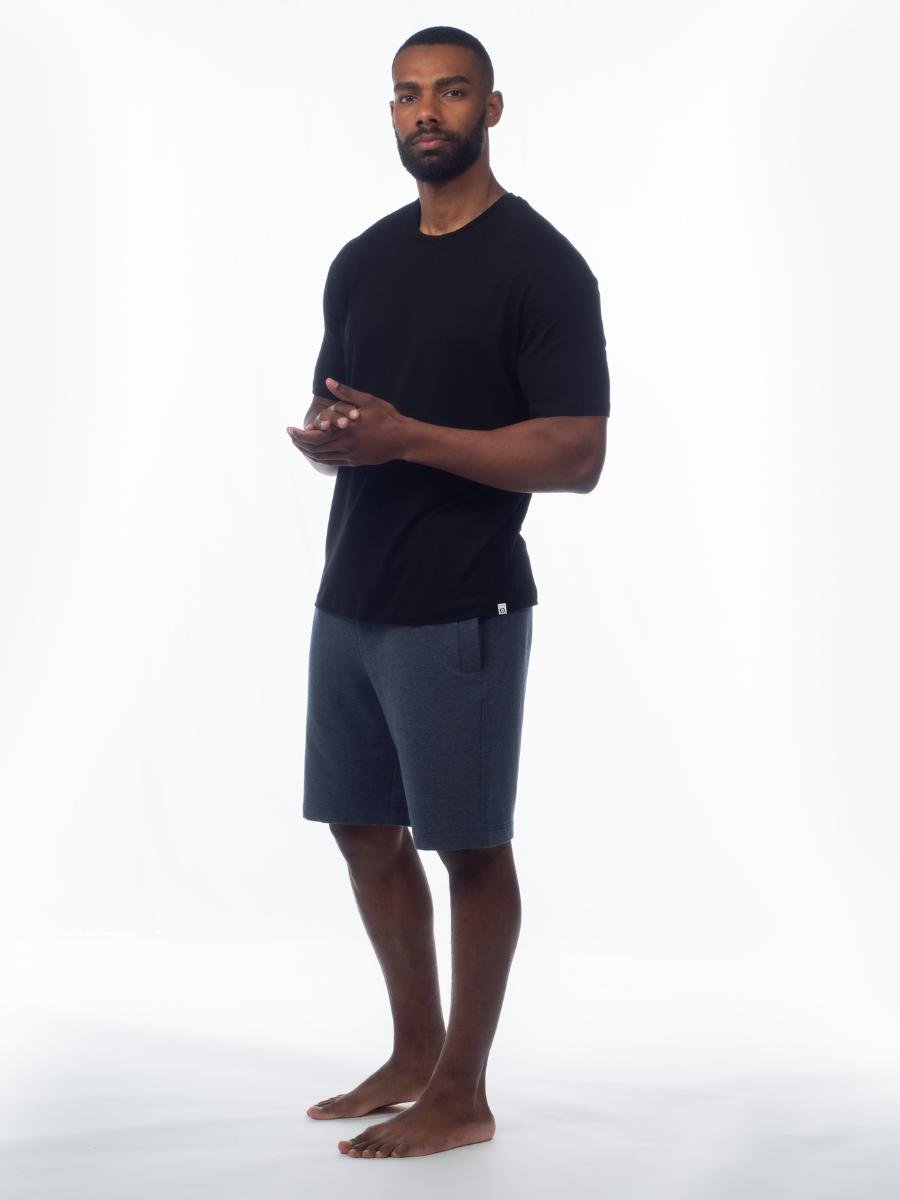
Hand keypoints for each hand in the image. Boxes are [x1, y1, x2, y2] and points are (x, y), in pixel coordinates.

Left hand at [286, 378, 409, 466]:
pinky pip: (332, 462)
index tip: (290, 429)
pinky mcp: (355, 461)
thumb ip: (345, 392)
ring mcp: (350, 456)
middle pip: (314, 449)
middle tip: (291, 436)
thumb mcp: (367, 401)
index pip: (313, 437)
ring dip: (307, 452)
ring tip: (300, 445)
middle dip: (299, 443)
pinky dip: (320, 458)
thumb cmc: (386, 417)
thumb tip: (328, 381)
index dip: (298, 435)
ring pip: (321, 458)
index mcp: (344, 430)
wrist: (403, 439)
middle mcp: (344, 446)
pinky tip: (316, 453)